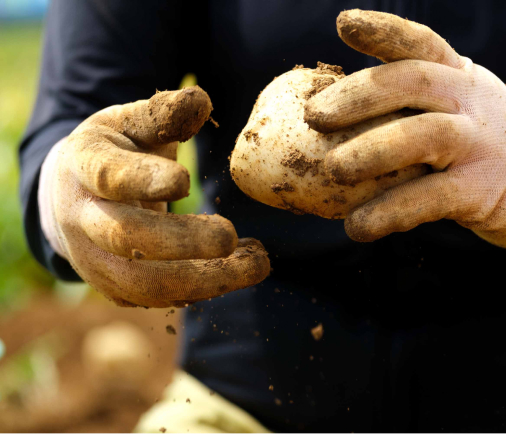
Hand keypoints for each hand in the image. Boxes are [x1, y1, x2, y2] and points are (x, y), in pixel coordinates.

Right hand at [39, 87, 269, 306]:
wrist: (70, 196)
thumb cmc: (114, 152)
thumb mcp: (130, 123)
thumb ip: (163, 114)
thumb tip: (201, 99)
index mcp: (84, 166)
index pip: (108, 176)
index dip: (143, 180)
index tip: (185, 180)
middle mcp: (82, 219)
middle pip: (126, 238)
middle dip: (182, 242)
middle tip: (231, 236)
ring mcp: (94, 260)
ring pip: (144, 283)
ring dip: (204, 279)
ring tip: (257, 264)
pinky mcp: (114, 287)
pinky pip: (156, 298)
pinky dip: (203, 289)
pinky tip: (240, 271)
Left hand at [305, 10, 505, 250]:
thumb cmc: (487, 147)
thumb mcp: (461, 110)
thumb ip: (413, 110)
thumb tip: (332, 123)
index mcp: (461, 77)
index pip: (421, 43)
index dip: (383, 31)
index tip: (343, 24)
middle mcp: (473, 102)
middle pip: (414, 81)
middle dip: (358, 95)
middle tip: (314, 115)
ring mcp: (483, 144)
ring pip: (424, 135)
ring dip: (371, 151)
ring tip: (332, 169)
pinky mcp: (485, 190)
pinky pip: (430, 198)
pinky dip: (388, 212)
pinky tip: (356, 226)